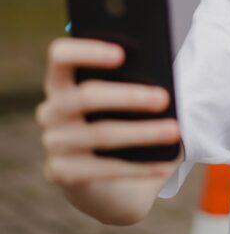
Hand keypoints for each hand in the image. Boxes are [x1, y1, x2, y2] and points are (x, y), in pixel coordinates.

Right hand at [36, 37, 181, 187]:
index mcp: (61, 81)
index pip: (61, 56)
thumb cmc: (120, 123)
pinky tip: (164, 165)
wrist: (103, 181)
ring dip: (142, 132)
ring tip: (174, 130)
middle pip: (86, 96)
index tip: (122, 54)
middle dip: (129, 96)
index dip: (88, 51)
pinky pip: (103, 169)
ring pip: (101, 133)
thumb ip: (133, 83)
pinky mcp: (60, 173)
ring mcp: (53, 143)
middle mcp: (50, 110)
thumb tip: (160, 82)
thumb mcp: (125, 102)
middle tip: (164, 98)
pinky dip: (138, 167)